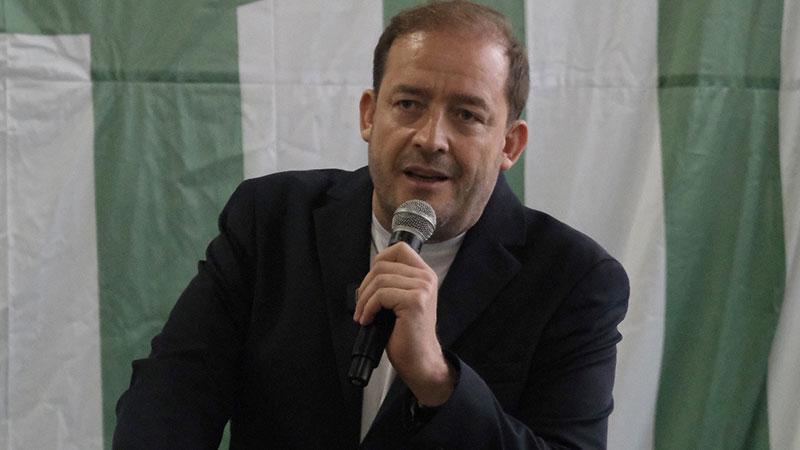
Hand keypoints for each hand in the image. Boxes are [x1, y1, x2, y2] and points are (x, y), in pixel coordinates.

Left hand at [353, 242, 455, 405]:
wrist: (420, 360)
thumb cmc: (407, 334)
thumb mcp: (401, 301)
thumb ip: (392, 282)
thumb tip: (370, 273)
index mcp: (424, 275)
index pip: (398, 249)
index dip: (378, 261)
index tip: (370, 282)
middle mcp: (426, 278)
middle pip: (382, 265)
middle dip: (365, 286)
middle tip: (362, 305)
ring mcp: (422, 288)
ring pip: (379, 279)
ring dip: (364, 299)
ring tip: (363, 314)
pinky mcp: (415, 301)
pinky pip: (380, 295)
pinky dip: (368, 308)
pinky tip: (368, 319)